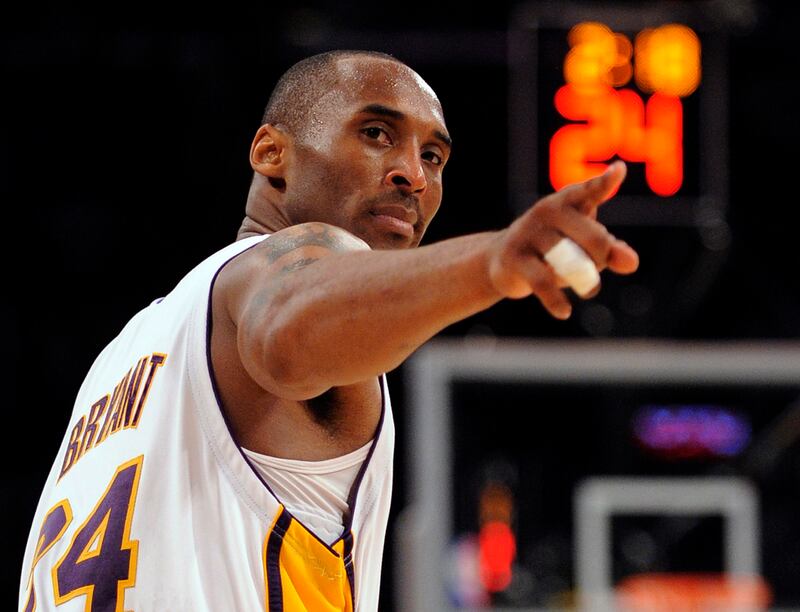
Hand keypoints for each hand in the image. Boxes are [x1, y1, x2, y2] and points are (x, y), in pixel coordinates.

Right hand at [487, 161, 638, 318]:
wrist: (501, 263)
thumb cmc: (552, 250)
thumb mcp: (583, 247)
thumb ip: (611, 251)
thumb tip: (632, 263)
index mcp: (568, 202)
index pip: (589, 191)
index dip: (604, 183)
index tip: (618, 172)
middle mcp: (547, 211)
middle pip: (594, 237)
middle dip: (602, 258)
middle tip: (596, 270)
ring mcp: (528, 232)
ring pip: (570, 261)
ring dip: (584, 280)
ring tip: (589, 289)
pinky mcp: (514, 257)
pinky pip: (542, 281)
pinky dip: (556, 300)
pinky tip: (564, 312)